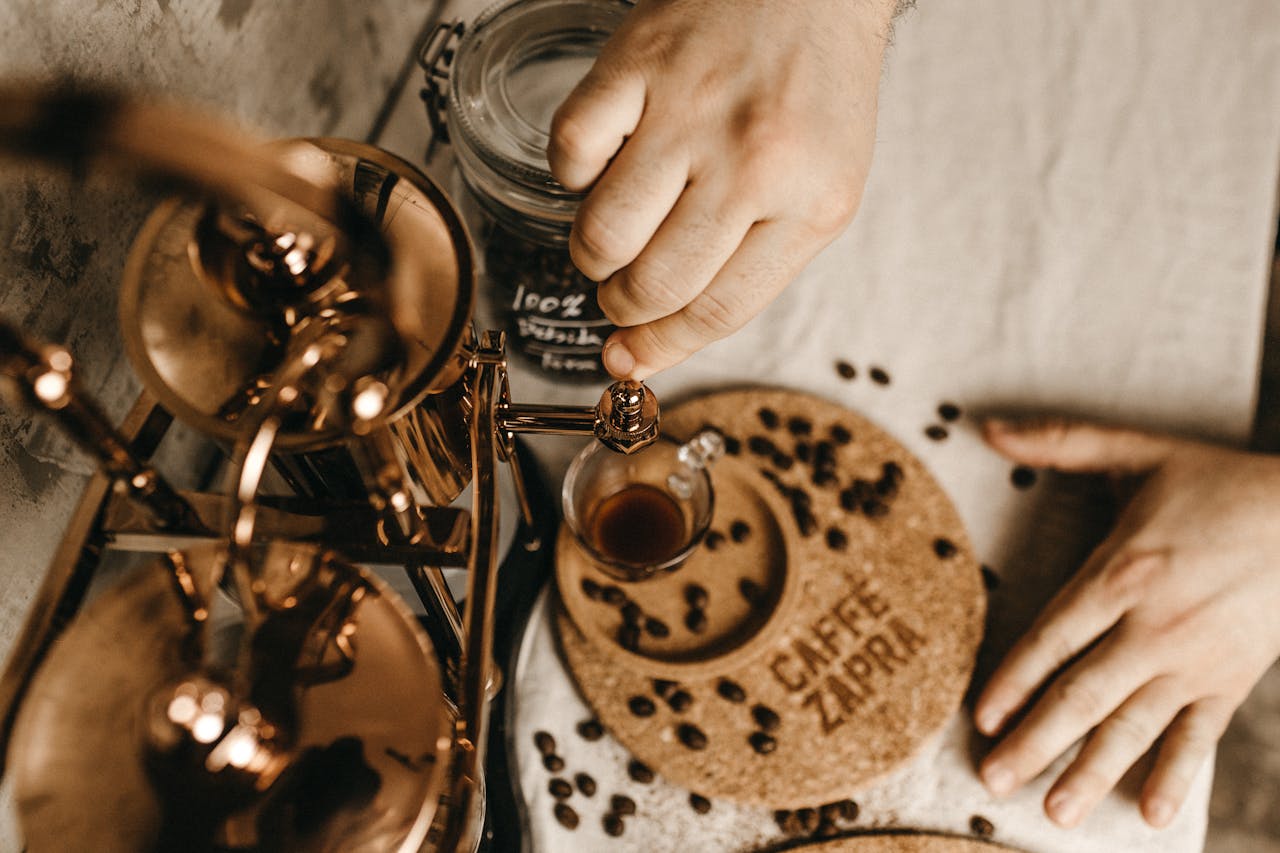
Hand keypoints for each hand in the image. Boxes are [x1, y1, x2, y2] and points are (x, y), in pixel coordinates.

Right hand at [548, 0, 896, 378]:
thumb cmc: (812, 93)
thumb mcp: (818, 192)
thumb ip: (748, 271)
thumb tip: (648, 346)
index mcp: (811, 203)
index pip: (719, 309)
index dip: (661, 348)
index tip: (628, 361)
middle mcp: (753, 160)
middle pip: (654, 283)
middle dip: (624, 305)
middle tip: (623, 289)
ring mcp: (690, 110)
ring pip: (603, 233)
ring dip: (594, 253)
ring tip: (616, 232)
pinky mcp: (636, 65)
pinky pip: (570, 154)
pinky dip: (574, 172)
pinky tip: (607, 160)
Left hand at [974, 417, 1279, 828]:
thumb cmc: (1217, 483)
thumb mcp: (1138, 450)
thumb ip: (1061, 443)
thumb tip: (990, 427)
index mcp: (1120, 573)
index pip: (1053, 639)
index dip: (1013, 681)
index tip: (982, 718)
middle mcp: (1152, 627)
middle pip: (1081, 695)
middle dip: (1035, 742)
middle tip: (993, 780)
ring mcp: (1193, 661)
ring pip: (1132, 727)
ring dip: (1090, 773)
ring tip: (1054, 814)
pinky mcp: (1231, 681)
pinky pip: (1198, 737)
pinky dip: (1175, 776)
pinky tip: (1148, 814)